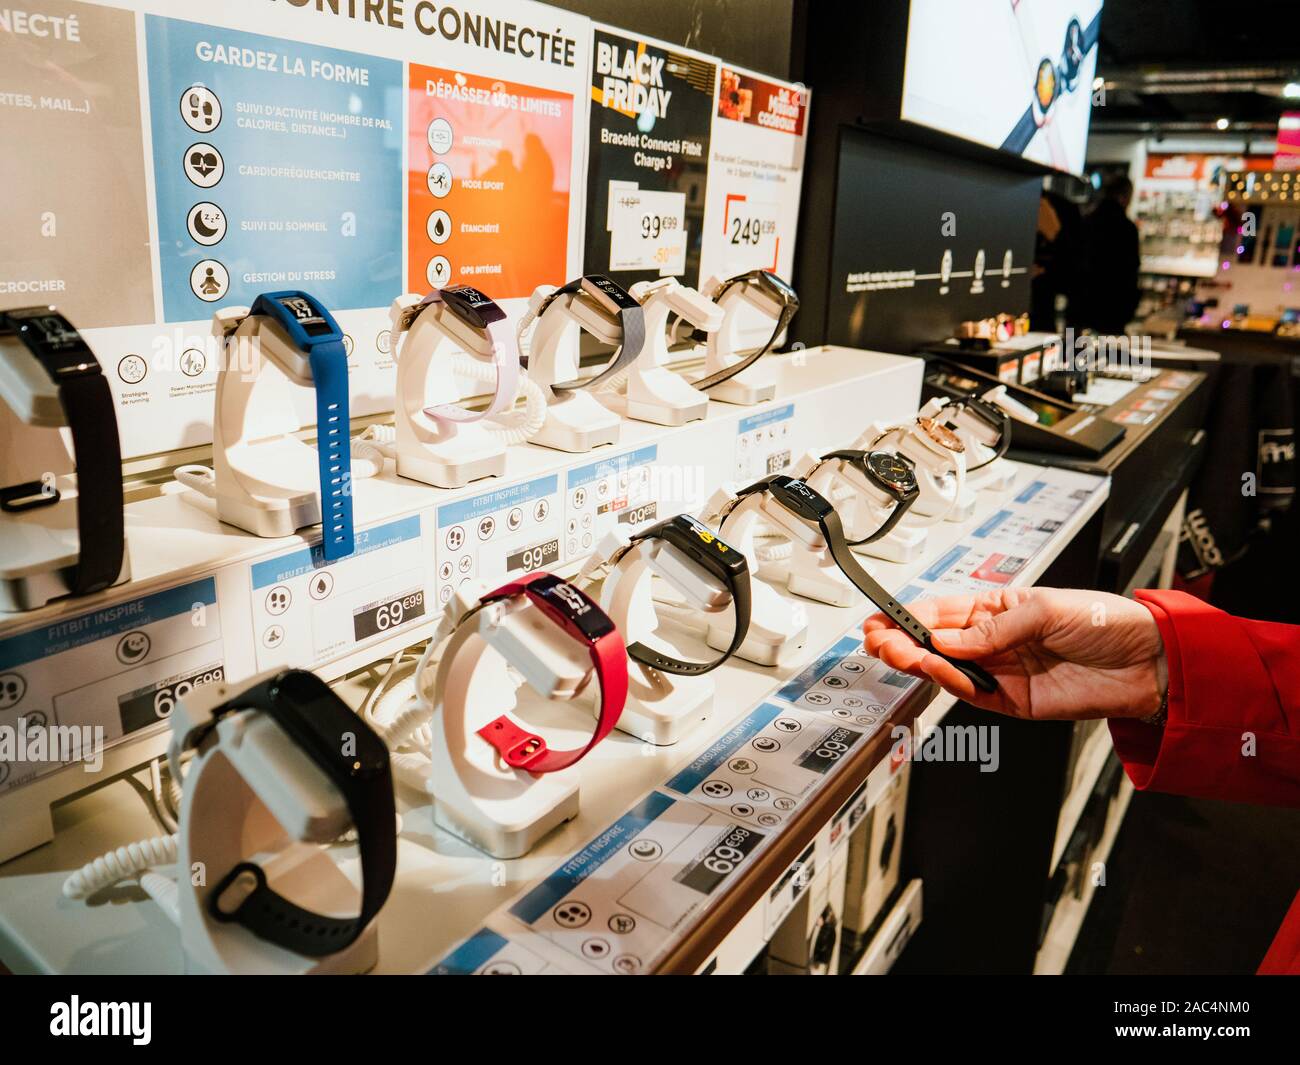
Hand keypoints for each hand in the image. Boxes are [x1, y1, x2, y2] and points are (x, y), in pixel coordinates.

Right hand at [863, 587, 1165, 720]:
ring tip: (907, 657)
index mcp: (994, 609)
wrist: (1146, 664)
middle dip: (900, 643)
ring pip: (944, 670)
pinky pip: (970, 696)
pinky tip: (948, 674)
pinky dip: (955, 686)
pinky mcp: (1010, 702)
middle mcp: (990, 641)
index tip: (878, 621)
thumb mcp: (1045, 610)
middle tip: (879, 644)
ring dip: (921, 664)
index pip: (937, 613)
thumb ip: (993, 629)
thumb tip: (946, 640)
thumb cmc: (1105, 623)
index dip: (904, 617)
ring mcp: (998, 672)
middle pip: (931, 644)